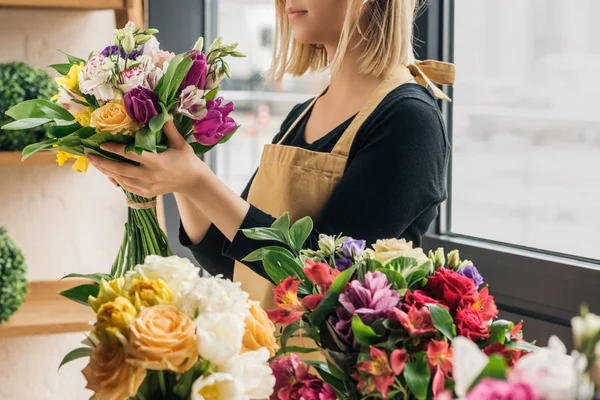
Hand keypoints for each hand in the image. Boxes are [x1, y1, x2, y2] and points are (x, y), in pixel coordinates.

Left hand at [87, 120, 206, 197]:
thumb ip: (169, 128)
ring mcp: (147, 186)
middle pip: (121, 170)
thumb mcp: (180, 143)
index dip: (116, 149)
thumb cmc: (186, 160)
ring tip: (95, 163)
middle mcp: (150, 176)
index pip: (131, 155)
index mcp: (157, 162)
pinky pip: (127, 187)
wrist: (192, 181)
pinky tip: (108, 173)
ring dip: (107, 171)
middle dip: (103, 163)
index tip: (102, 144)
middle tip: (89, 156)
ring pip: (121, 180)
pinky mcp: (146, 193)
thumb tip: (161, 111)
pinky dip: (116, 180)